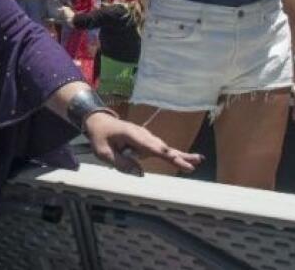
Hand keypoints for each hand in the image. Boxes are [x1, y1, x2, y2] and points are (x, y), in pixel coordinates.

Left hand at [83, 112, 202, 175]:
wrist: (98, 120)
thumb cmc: (99, 136)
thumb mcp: (103, 153)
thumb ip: (121, 163)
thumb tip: (140, 173)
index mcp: (132, 135)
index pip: (150, 147)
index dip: (164, 155)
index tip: (175, 159)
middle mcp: (142, 135)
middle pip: (162, 148)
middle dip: (178, 156)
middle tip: (195, 163)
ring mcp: (145, 137)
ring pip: (162, 149)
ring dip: (178, 155)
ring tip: (197, 160)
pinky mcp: (145, 141)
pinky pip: (158, 150)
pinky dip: (171, 154)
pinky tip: (187, 158)